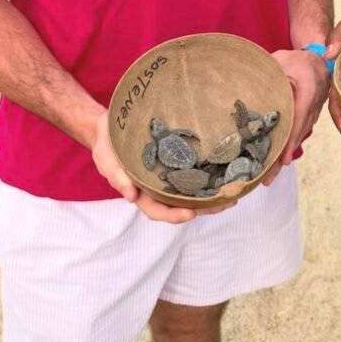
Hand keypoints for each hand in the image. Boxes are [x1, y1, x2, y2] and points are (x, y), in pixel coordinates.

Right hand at [89, 111, 233, 221]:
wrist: (109, 126)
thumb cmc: (107, 146)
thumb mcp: (107, 161)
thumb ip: (118, 176)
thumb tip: (131, 196)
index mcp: (141, 193)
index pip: (158, 210)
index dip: (174, 215)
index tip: (190, 214)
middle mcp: (157, 188)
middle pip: (181, 204)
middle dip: (203, 207)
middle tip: (225, 204)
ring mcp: (168, 175)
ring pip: (191, 189)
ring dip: (211, 193)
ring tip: (233, 192)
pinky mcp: (175, 160)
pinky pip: (192, 169)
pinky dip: (207, 172)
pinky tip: (224, 170)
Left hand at [265, 48, 330, 184]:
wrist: (319, 57)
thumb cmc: (296, 58)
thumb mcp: (280, 61)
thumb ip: (267, 75)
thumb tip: (244, 89)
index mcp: (308, 89)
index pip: (298, 118)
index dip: (289, 140)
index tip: (282, 160)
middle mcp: (314, 103)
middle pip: (298, 133)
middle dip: (283, 157)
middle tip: (267, 178)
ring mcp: (315, 111)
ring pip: (299, 135)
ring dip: (285, 154)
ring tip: (269, 175)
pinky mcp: (311, 114)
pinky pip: (300, 131)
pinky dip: (290, 144)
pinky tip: (278, 157)